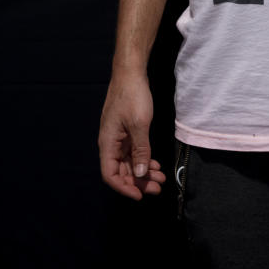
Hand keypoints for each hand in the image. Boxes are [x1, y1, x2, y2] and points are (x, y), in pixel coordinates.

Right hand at [98, 71, 165, 199]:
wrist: (130, 73)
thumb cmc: (132, 96)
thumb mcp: (139, 124)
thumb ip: (140, 150)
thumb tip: (140, 174)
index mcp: (108, 143)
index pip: (110, 175)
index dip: (124, 187)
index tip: (139, 195)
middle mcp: (110, 143)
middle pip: (122, 171)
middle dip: (139, 181)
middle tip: (157, 188)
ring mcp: (118, 137)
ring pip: (129, 162)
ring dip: (143, 171)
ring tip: (160, 178)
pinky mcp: (126, 131)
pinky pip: (133, 151)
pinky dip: (144, 159)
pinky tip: (155, 163)